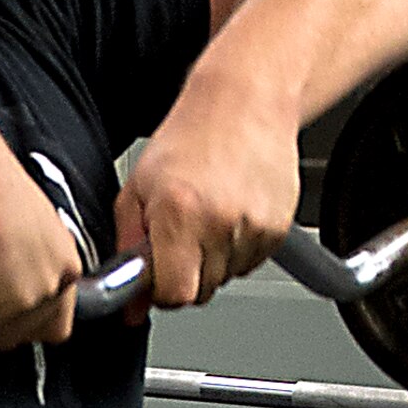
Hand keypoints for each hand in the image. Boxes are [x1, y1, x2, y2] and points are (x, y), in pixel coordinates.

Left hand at [113, 81, 300, 320]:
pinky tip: (229, 212)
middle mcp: (219, 223)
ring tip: (207, 213)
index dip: (160, 290)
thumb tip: (130, 305)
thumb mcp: (138, 188)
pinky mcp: (278, 229)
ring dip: (211, 258)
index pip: (174, 294)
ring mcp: (254, 227)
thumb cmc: (190, 136)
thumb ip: (129, 249)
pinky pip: (250, 263)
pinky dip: (237, 248)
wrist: (244, 102)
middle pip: (200, 291)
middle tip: (181, 232)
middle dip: (185, 272)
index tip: (157, 273)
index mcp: (179, 213)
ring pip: (225, 278)